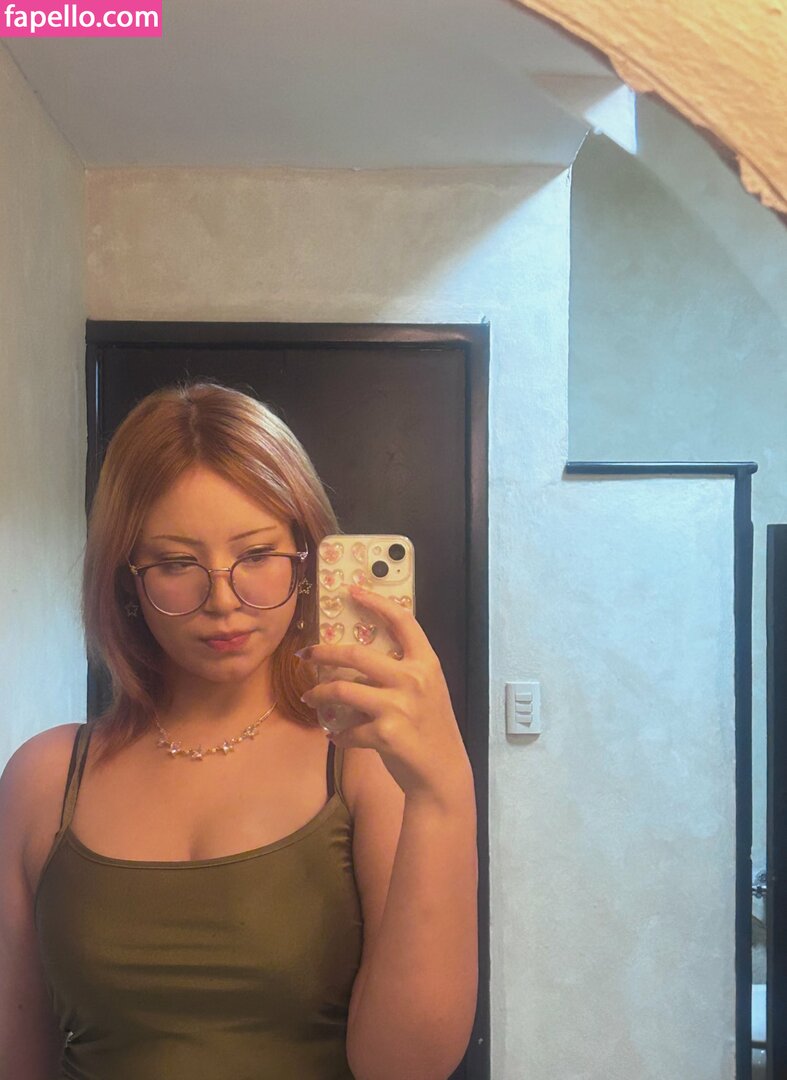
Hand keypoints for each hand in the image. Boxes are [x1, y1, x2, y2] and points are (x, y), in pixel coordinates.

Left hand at [296, 584, 471, 802]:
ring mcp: (398, 707)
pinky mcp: (385, 734)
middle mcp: (413, 680)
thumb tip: (363, 659)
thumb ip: (404, 672)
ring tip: (309, 697)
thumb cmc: (432, 731)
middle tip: (305, 653)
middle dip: (324, 652)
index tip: (353, 591)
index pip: (402, 621)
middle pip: (356, 654)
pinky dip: (337, 733)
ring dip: (319, 693)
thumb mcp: (427, 692)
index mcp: (426, 664)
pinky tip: (335, 735)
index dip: (376, 602)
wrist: (442, 774)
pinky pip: (348, 729)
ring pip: (343, 690)